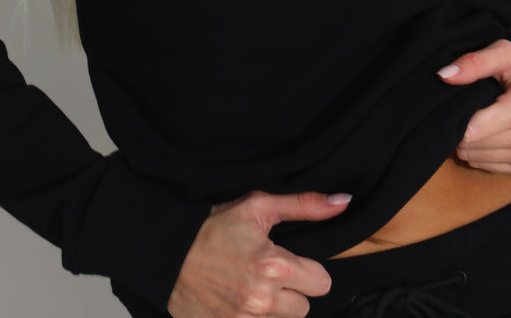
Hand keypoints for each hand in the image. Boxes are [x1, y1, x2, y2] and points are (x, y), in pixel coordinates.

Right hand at [167, 190, 350, 317]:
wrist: (167, 254)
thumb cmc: (214, 226)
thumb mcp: (260, 206)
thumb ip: (305, 206)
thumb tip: (343, 202)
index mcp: (274, 266)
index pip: (322, 282)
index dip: (312, 271)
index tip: (296, 262)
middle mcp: (261, 300)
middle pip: (304, 308)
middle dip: (295, 292)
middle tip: (274, 274)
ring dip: (275, 308)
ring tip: (256, 286)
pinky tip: (241, 300)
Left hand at [437, 39, 510, 177]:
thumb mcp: (501, 53)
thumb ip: (473, 63)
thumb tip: (444, 75)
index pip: (473, 130)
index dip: (458, 118)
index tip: (461, 105)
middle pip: (474, 146)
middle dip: (463, 131)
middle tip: (470, 112)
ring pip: (479, 160)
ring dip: (472, 144)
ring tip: (480, 122)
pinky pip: (491, 169)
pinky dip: (483, 155)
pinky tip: (489, 136)